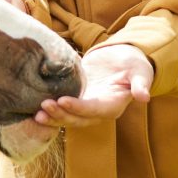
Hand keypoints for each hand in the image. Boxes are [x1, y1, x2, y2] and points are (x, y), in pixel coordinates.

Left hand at [34, 43, 152, 127]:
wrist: (123, 59)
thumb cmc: (134, 64)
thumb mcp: (140, 71)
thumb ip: (140, 84)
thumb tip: (144, 97)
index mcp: (113, 105)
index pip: (94, 110)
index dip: (78, 107)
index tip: (62, 101)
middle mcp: (97, 111)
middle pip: (77, 119)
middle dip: (60, 115)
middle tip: (42, 108)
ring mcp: (85, 107)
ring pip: (67, 117)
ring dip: (52, 116)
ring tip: (36, 113)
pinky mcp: (76, 99)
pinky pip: (62, 109)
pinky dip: (50, 111)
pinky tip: (33, 109)